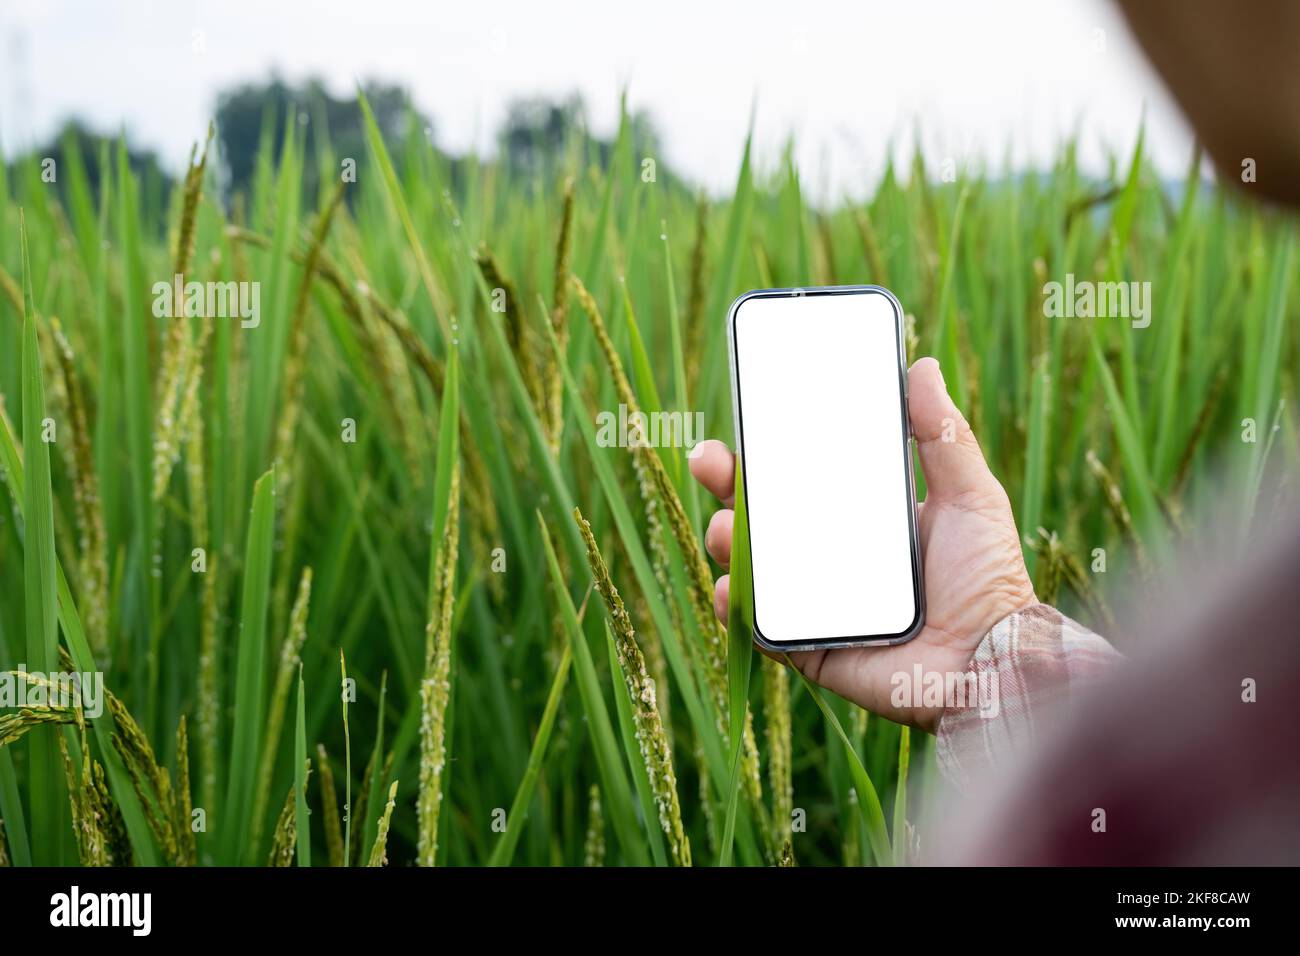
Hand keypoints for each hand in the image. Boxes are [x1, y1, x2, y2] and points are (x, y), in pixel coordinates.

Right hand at [690, 356, 1036, 732]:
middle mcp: (835, 557)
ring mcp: (819, 602)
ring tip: (724, 529)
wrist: (992, 662)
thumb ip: (943, 434)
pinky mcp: (812, 648)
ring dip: (726, 541)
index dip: (769, 452)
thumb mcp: (970, 495)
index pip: (805, 477)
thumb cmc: (989, 578)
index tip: (744, 420)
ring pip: (754, 566)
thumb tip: (920, 366)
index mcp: (865, 519)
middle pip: (765, 516)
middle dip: (728, 486)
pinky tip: (728, 587)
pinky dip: (736, 607)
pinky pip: (762, 627)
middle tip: (708, 461)